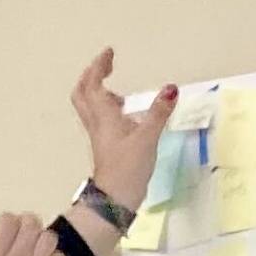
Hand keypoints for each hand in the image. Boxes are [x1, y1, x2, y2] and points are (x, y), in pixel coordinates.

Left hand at [72, 47, 178, 217]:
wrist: (115, 202)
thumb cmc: (128, 169)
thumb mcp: (147, 138)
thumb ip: (159, 112)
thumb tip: (171, 89)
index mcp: (103, 117)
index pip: (92, 85)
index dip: (98, 67)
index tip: (109, 53)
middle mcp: (97, 124)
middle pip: (83, 94)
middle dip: (92, 76)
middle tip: (106, 66)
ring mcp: (100, 136)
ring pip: (92, 108)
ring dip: (100, 93)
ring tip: (117, 89)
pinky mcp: (107, 147)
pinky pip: (102, 121)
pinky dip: (110, 110)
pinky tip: (126, 114)